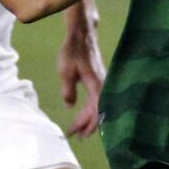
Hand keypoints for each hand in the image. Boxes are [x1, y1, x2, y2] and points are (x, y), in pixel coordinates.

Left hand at [58, 0, 105, 137]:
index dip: (87, 125)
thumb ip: (68, 91)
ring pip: (97, 106)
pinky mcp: (99, 79)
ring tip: (78, 128)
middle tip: (74, 135)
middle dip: (86, 125)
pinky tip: (84, 113)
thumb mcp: (65, 72)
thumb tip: (70, 106)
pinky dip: (90, 109)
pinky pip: (97, 99)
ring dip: (88, 118)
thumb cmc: (73, 50)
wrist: (82, 33)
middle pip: (97, 111)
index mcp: (96, 85)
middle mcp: (103, 85)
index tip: (76, 134)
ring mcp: (102, 82)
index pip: (95, 112)